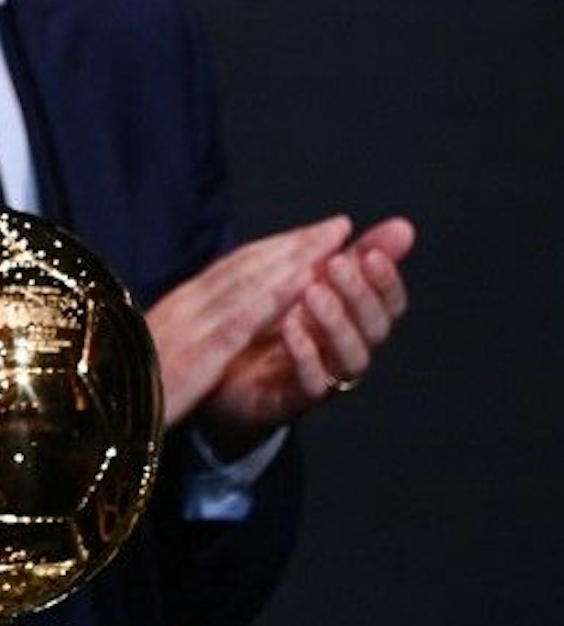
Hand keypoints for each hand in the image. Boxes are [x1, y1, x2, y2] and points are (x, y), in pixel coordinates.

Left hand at [147, 215, 413, 456]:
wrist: (222, 370)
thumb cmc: (271, 320)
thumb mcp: (307, 276)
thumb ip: (350, 255)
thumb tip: (403, 226)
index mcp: (353, 319)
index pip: (388, 303)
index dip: (387, 280)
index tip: (372, 253)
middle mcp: (346, 350)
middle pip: (376, 329)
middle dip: (360, 295)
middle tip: (337, 265)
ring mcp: (324, 377)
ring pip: (352, 359)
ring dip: (336, 322)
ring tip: (313, 292)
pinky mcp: (292, 399)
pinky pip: (311, 383)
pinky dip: (305, 354)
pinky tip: (290, 326)